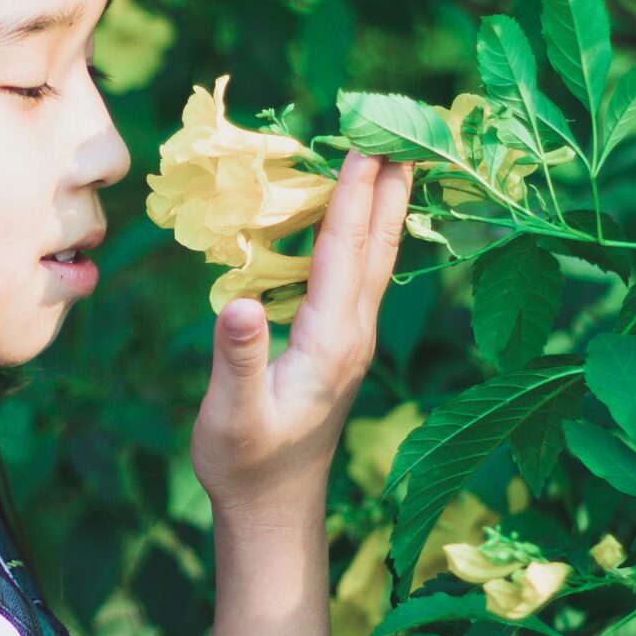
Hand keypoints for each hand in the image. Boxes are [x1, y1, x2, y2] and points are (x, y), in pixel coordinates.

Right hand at [189, 149, 414, 519]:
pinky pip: (360, 275)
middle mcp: (353, 334)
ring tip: (393, 158)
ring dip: (383, 205)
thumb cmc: (245, 464)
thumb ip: (236, 360)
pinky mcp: (341, 346)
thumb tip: (238, 304)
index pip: (344, 251)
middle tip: (403, 127)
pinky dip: (365, 234)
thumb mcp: (232, 415)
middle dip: (388, 185)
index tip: (365, 142)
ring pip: (376, 259)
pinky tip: (362, 220)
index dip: (352, 195)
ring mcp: (352, 340)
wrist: (272, 508)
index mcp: (330, 341)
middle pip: (377, 245)